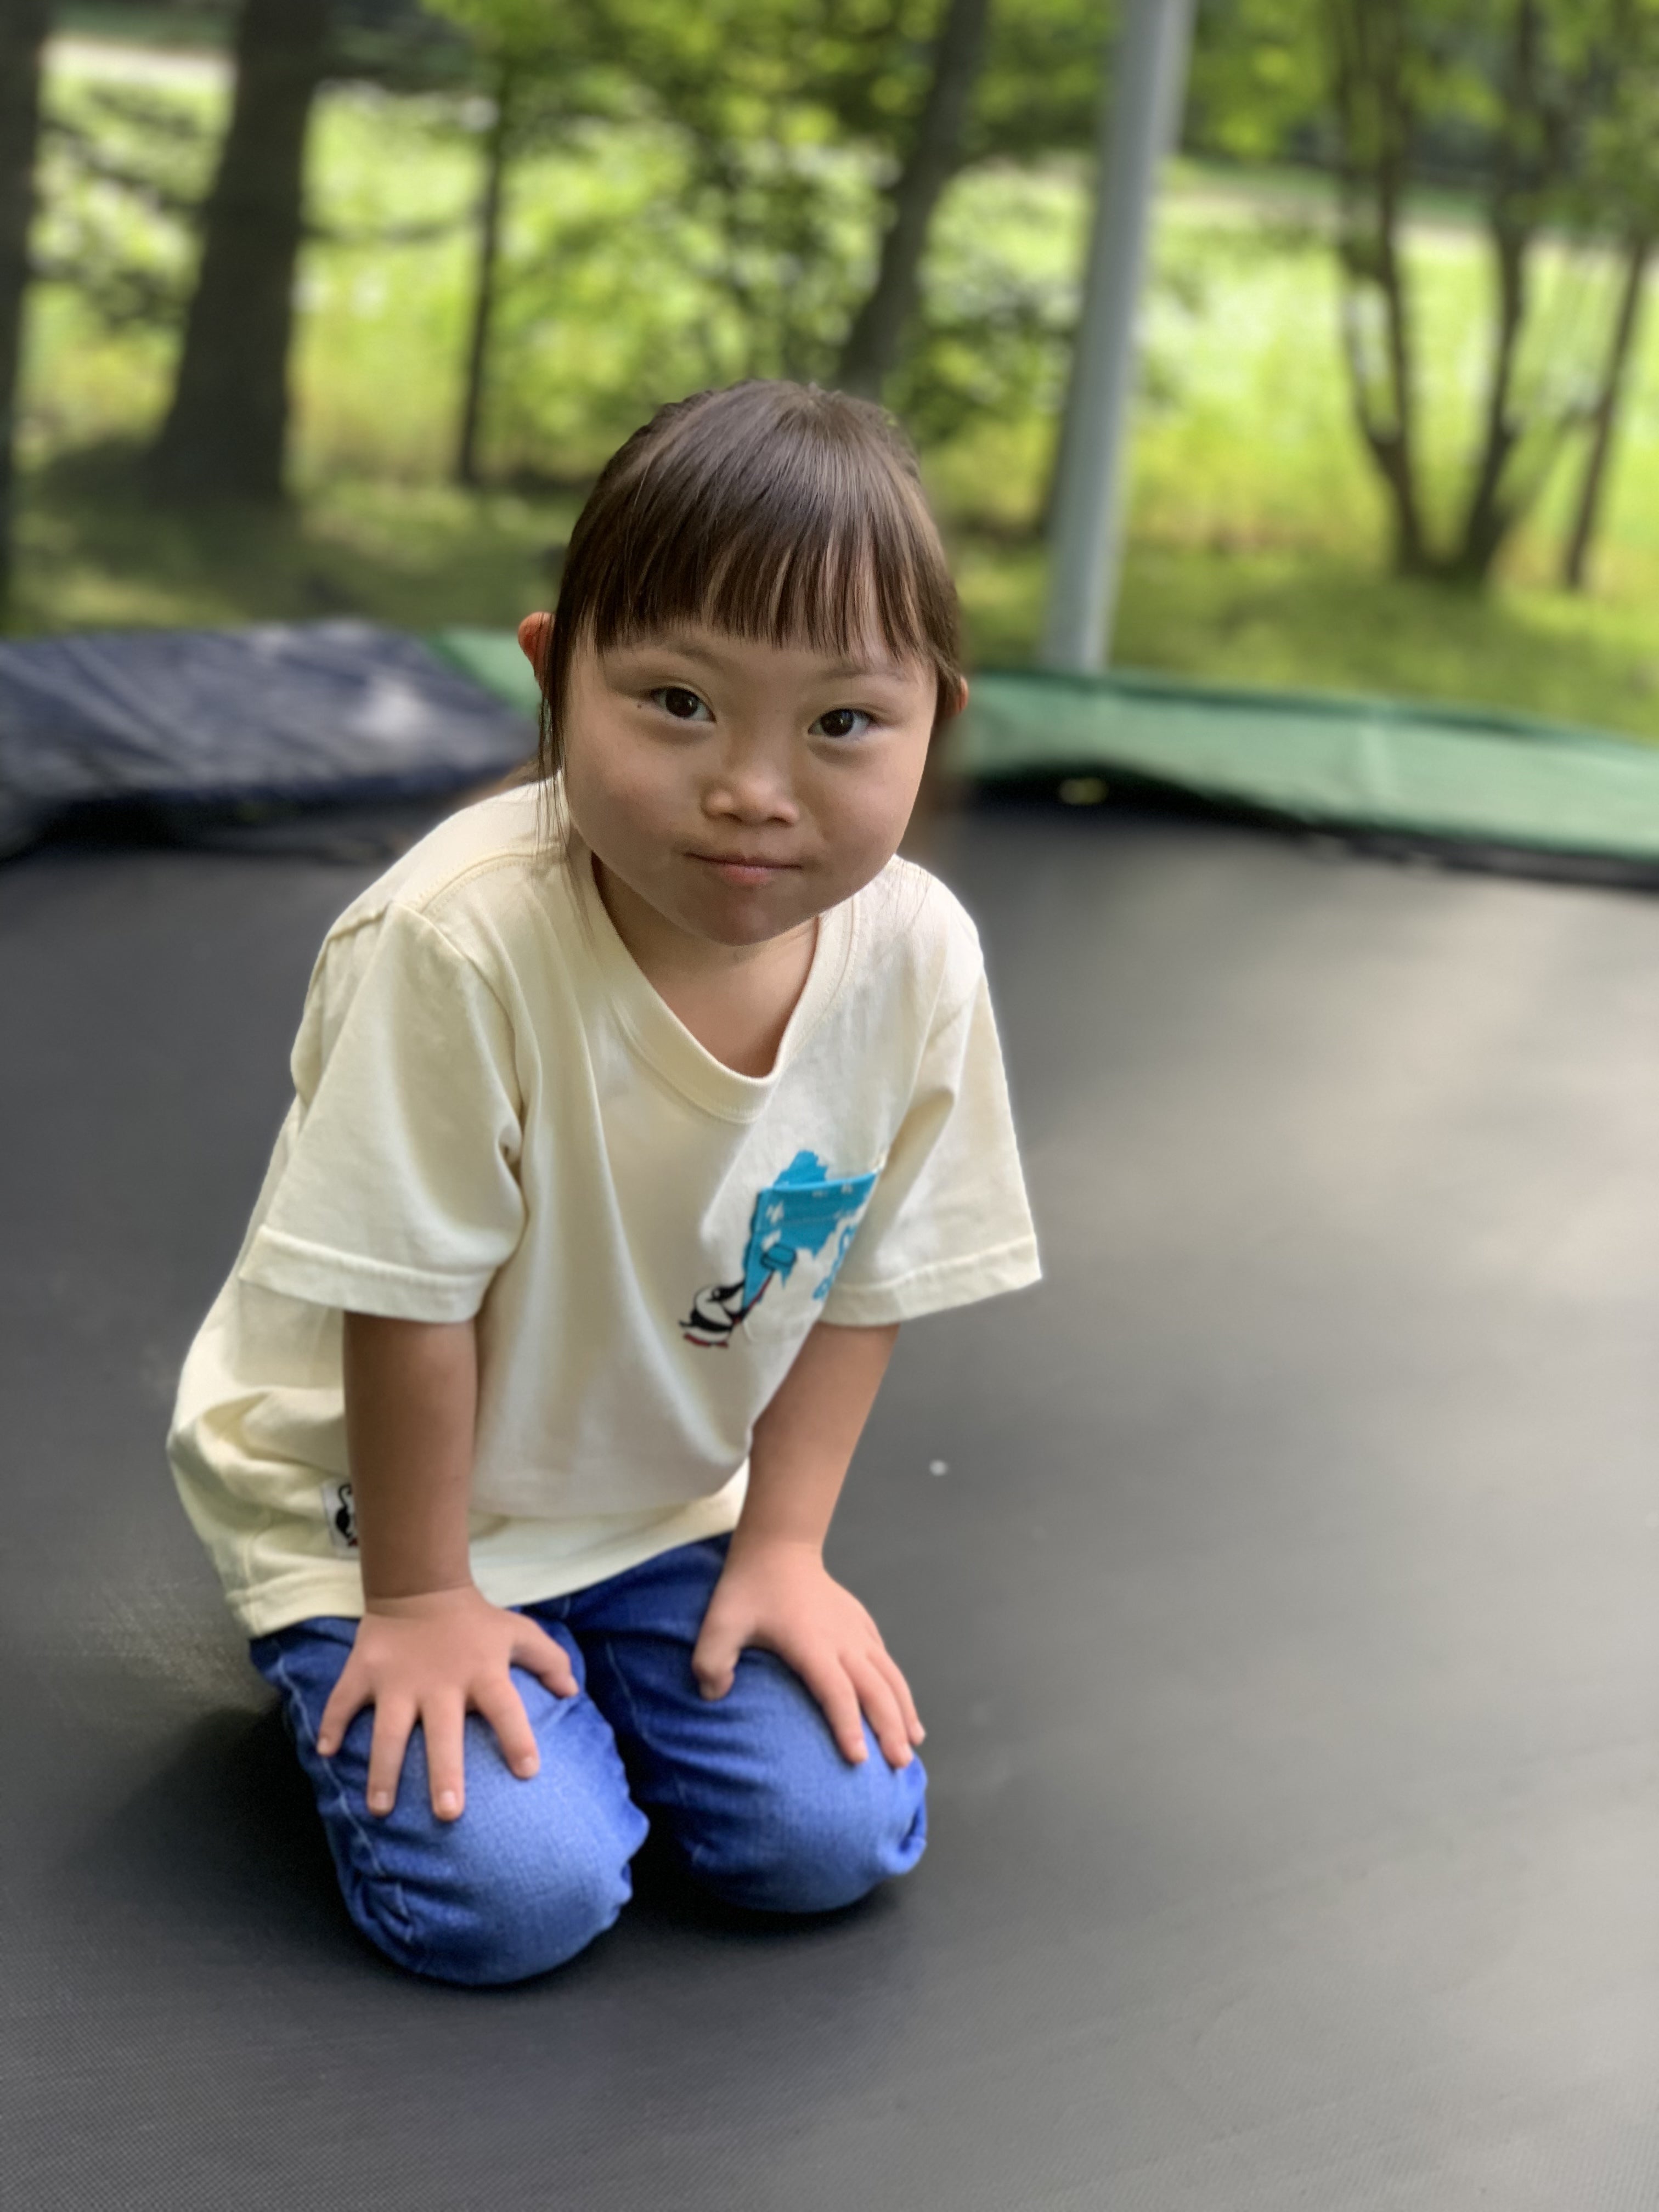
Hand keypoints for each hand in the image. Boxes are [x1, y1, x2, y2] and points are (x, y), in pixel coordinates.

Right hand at [316, 1585, 576, 1820]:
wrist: (420, 1586)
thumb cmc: (474, 1621)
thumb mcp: (516, 1631)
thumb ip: (548, 1659)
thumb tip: (573, 1692)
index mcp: (481, 1672)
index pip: (506, 1707)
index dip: (518, 1737)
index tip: (528, 1771)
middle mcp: (440, 1682)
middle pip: (444, 1732)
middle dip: (445, 1772)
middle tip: (449, 1812)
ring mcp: (398, 1679)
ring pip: (390, 1730)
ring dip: (384, 1769)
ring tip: (381, 1808)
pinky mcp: (364, 1671)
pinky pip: (344, 1702)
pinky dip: (332, 1724)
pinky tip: (325, 1753)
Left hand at [691, 1536, 924, 1769]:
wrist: (779, 1547)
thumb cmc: (749, 1588)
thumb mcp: (719, 1622)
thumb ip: (711, 1661)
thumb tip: (714, 1696)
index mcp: (811, 1644)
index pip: (836, 1691)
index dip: (848, 1725)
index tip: (859, 1759)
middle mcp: (842, 1640)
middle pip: (875, 1689)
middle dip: (890, 1727)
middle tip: (899, 1763)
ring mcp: (856, 1630)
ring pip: (889, 1675)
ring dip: (904, 1709)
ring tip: (914, 1742)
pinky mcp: (861, 1623)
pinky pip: (886, 1659)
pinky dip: (899, 1686)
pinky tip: (904, 1707)